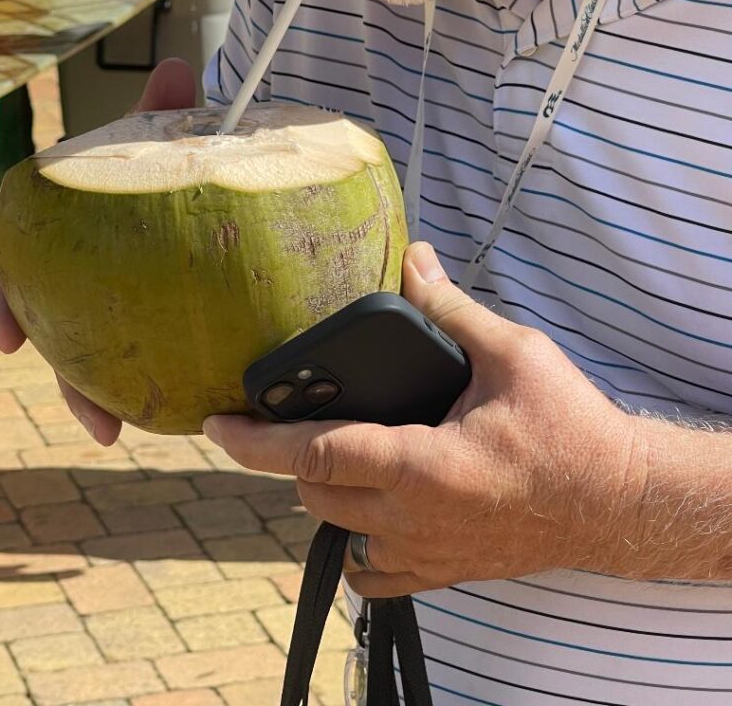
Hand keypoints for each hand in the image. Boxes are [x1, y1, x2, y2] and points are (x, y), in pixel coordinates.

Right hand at [0, 57, 196, 445]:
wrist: (194, 163)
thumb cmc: (164, 150)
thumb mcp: (160, 128)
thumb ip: (164, 107)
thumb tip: (181, 67)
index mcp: (68, 232)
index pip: (26, 271)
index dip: (14, 302)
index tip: (10, 339)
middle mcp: (83, 270)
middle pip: (60, 330)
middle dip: (69, 379)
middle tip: (97, 419)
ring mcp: (114, 294)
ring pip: (97, 354)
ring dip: (104, 396)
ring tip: (126, 433)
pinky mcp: (155, 310)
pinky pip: (147, 350)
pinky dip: (154, 378)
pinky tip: (182, 407)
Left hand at [202, 242, 645, 596]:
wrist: (618, 502)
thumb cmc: (570, 429)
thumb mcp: (513, 354)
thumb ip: (451, 309)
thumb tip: (414, 260)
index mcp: (421, 466)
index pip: (314, 455)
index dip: (255, 441)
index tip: (214, 425)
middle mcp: (413, 520)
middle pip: (315, 493)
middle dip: (295, 455)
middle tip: (298, 416)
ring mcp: (426, 554)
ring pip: (339, 531)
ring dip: (326, 492)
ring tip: (340, 452)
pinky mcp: (443, 572)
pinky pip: (372, 572)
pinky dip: (358, 542)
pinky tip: (372, 510)